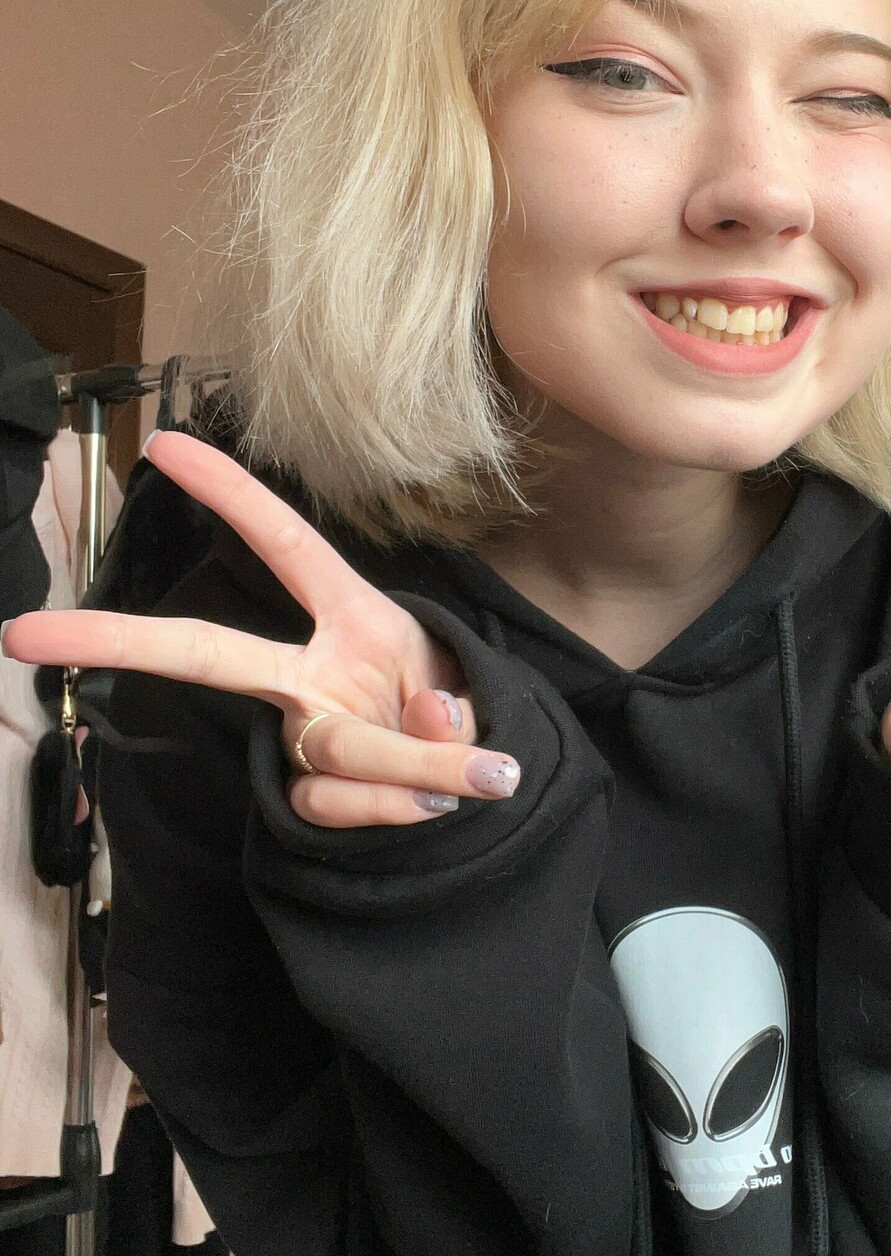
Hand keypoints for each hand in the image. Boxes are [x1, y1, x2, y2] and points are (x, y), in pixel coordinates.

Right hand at [0, 430, 522, 827]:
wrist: (478, 785)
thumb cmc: (464, 711)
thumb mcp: (478, 694)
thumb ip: (454, 710)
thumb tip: (430, 719)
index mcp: (354, 621)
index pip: (288, 548)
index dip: (232, 496)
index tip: (163, 446)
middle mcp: (312, 675)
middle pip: (207, 652)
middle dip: (118, 641)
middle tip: (25, 634)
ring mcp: (302, 738)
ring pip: (332, 754)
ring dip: (410, 770)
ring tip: (481, 779)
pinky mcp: (307, 796)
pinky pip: (337, 805)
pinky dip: (396, 809)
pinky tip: (434, 808)